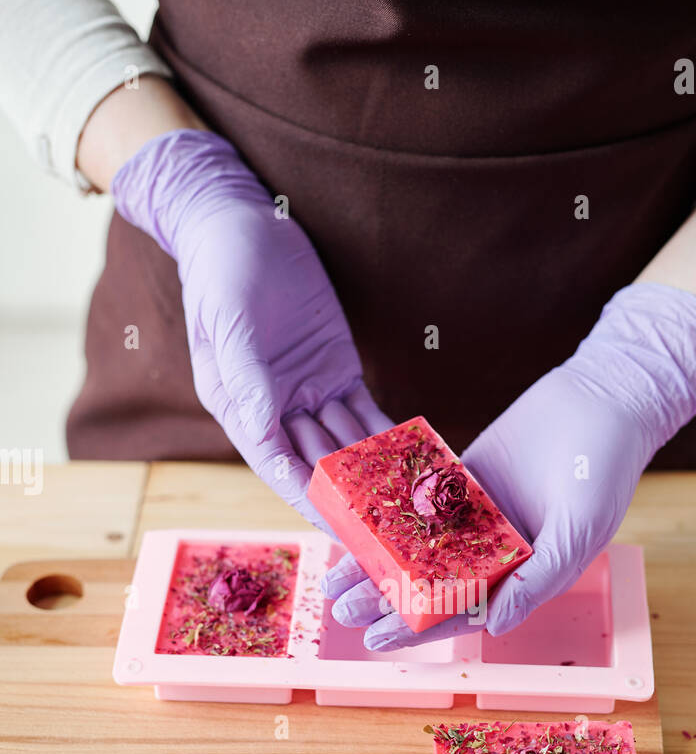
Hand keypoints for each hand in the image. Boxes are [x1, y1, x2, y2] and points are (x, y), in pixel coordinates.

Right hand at [111, 130, 388, 529]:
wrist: (242, 223)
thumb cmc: (222, 269)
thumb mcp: (230, 322)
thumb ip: (247, 377)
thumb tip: (261, 428)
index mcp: (236, 407)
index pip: (276, 464)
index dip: (308, 497)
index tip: (339, 525)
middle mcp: (272, 410)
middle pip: (314, 465)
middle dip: (348, 499)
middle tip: (385, 529)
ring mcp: (306, 393)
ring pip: (345, 444)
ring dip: (374, 474)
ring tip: (407, 504)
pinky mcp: (336, 373)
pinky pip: (364, 413)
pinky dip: (387, 436)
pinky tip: (415, 459)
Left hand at [322, 283, 695, 647]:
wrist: (605, 398)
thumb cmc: (605, 469)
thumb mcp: (578, 532)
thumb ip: (538, 580)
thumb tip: (494, 626)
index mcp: (522, 576)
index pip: (462, 612)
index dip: (419, 628)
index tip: (378, 639)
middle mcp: (494, 552)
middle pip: (428, 584)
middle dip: (384, 599)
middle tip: (341, 609)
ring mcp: (475, 514)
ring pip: (416, 546)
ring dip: (376, 562)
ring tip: (335, 575)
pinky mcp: (462, 478)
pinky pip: (418, 500)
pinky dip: (386, 514)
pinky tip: (351, 522)